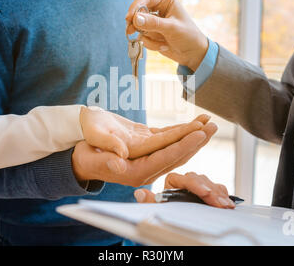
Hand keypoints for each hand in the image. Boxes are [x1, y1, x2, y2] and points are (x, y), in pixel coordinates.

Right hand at [72, 122, 217, 186]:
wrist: (80, 157)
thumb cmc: (84, 155)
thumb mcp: (92, 155)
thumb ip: (107, 157)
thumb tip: (120, 160)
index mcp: (136, 172)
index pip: (165, 158)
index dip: (183, 146)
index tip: (199, 134)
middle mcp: (146, 169)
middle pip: (177, 154)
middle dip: (196, 140)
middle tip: (213, 126)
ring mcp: (149, 160)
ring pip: (176, 147)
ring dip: (193, 135)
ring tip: (210, 122)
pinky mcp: (148, 149)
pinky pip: (169, 140)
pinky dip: (182, 131)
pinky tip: (195, 123)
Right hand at [126, 0, 208, 71]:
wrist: (192, 53)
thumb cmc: (188, 36)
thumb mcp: (171, 28)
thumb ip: (153, 23)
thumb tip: (135, 19)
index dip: (135, 7)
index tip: (129, 18)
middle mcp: (157, 7)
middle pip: (137, 12)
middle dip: (137, 24)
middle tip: (130, 32)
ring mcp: (152, 20)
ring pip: (138, 26)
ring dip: (148, 37)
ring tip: (162, 42)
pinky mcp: (150, 32)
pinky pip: (142, 37)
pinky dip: (151, 43)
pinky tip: (163, 45)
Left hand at [133, 172, 234, 208]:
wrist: (174, 224)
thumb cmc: (164, 214)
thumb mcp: (157, 210)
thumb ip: (150, 203)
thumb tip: (139, 193)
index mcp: (172, 183)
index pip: (183, 178)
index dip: (195, 184)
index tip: (204, 193)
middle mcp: (186, 182)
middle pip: (199, 180)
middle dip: (211, 191)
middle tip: (220, 203)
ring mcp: (198, 187)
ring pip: (210, 183)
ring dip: (219, 194)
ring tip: (226, 206)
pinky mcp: (208, 193)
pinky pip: (217, 189)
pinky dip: (223, 196)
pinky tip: (228, 203)